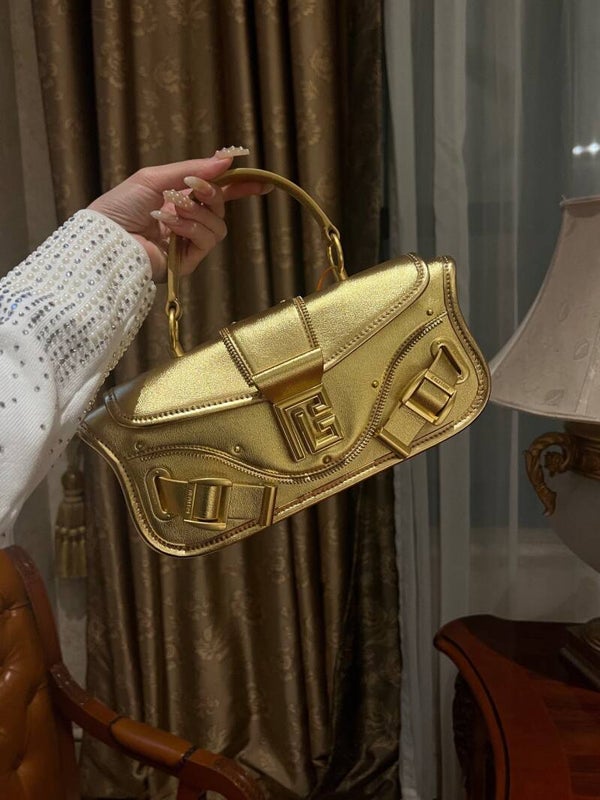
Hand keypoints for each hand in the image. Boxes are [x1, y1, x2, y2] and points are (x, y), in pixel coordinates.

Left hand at [88, 150, 269, 281]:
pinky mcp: (188, 261)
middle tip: (196, 187)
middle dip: (213, 193)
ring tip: (172, 210)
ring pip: (218, 224)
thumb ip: (193, 168)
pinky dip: (191, 228)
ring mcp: (188, 243)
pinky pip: (207, 239)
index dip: (239, 187)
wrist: (107, 239)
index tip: (262, 183)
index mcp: (177, 200)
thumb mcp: (156, 177)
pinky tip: (170, 226)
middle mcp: (186, 221)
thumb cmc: (121, 207)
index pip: (216, 193)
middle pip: (220, 206)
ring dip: (198, 212)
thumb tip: (226, 159)